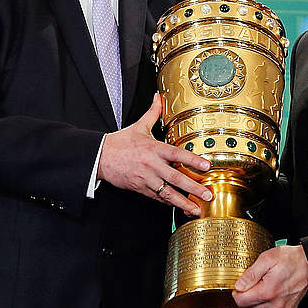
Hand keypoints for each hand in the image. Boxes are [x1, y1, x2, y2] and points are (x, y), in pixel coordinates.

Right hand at [98, 94, 211, 214]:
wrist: (100, 157)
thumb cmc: (120, 143)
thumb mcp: (139, 126)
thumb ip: (153, 112)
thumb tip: (159, 97)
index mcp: (154, 148)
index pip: (177, 154)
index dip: (193, 161)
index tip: (207, 166)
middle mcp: (151, 165)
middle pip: (176, 179)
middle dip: (193, 188)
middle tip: (208, 196)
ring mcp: (146, 179)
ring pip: (167, 193)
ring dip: (183, 203)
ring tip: (196, 210)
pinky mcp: (140, 188)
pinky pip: (157, 198)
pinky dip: (169, 203)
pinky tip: (179, 207)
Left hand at [231, 245, 307, 307]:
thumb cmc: (290, 259)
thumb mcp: (266, 259)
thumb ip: (250, 274)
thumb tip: (238, 286)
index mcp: (267, 292)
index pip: (240, 301)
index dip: (237, 292)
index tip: (241, 285)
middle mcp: (275, 304)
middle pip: (249, 306)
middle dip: (249, 294)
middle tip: (257, 280)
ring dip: (259, 299)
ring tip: (267, 284)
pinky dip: (269, 303)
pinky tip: (274, 291)